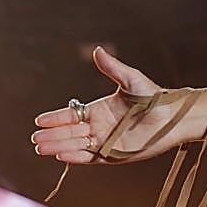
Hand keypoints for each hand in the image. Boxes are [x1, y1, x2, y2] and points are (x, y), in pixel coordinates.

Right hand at [31, 47, 170, 164]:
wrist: (172, 116)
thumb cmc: (153, 97)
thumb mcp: (130, 80)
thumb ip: (112, 67)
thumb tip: (97, 50)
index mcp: (100, 109)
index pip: (72, 114)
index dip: (56, 118)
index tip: (39, 120)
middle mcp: (100, 126)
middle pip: (70, 131)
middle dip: (52, 134)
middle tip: (34, 138)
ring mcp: (105, 141)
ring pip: (76, 145)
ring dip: (59, 145)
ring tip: (40, 147)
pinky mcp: (114, 155)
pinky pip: (90, 156)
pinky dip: (76, 156)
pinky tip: (61, 154)